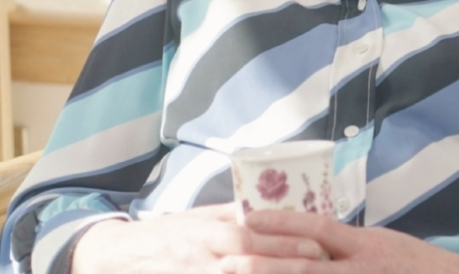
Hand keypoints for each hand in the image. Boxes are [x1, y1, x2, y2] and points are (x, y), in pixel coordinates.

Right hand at [71, 204, 327, 273]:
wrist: (122, 257)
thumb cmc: (170, 233)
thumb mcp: (201, 217)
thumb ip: (233, 215)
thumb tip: (275, 208)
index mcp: (206, 231)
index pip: (249, 235)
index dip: (283, 241)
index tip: (316, 243)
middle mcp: (201, 257)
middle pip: (248, 264)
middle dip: (286, 266)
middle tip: (319, 264)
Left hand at [220, 210, 458, 273]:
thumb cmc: (417, 266)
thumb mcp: (383, 243)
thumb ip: (347, 244)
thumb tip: (307, 238)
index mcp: (366, 244)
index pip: (316, 227)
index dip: (281, 222)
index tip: (247, 218)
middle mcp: (361, 268)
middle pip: (304, 266)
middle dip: (262, 266)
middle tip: (225, 263)